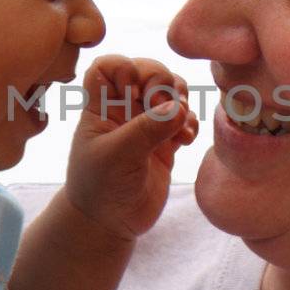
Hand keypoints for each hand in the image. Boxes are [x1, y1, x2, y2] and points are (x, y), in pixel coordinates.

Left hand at [66, 55, 199, 240]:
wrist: (109, 223)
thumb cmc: (100, 187)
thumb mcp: (117, 156)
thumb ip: (146, 130)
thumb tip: (178, 107)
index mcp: (100, 106)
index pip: (109, 66)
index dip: (126, 68)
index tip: (135, 90)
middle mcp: (123, 109)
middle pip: (147, 71)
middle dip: (162, 82)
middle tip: (164, 107)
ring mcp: (145, 124)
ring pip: (169, 92)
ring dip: (180, 101)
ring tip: (179, 126)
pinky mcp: (164, 142)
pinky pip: (184, 118)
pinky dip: (190, 123)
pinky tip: (186, 140)